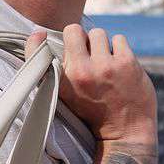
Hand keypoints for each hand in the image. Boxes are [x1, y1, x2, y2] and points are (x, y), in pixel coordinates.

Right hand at [25, 25, 156, 142]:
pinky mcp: (126, 63)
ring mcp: (104, 66)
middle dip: (79, 38)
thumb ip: (55, 71)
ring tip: (103, 61)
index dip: (37, 40)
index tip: (41, 36)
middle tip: (86, 53)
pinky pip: (118, 39)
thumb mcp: (66, 96)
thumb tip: (41, 34)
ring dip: (100, 44)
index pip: (37, 51)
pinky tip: (118, 64)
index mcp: (61, 83)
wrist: (125, 132)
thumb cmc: (93, 113)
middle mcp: (80, 72)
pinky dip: (119, 49)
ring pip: (97, 33)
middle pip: (73, 30)